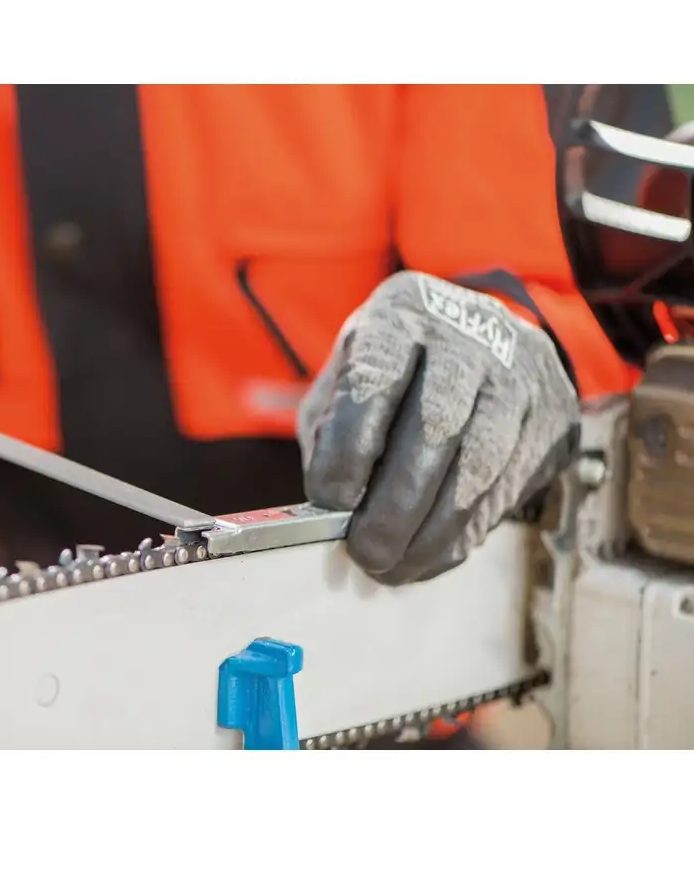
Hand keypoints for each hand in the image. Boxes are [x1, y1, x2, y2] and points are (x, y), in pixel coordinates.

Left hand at [297, 271, 579, 583]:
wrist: (475, 338)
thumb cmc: (390, 372)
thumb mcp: (343, 380)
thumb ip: (330, 435)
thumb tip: (333, 512)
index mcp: (401, 318)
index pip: (375, 383)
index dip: (350, 450)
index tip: (329, 500)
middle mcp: (468, 338)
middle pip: (436, 429)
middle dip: (396, 507)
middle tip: (365, 553)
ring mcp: (521, 375)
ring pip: (480, 467)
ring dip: (433, 532)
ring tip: (394, 566)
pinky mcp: (554, 417)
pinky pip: (509, 488)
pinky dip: (466, 533)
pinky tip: (433, 553)